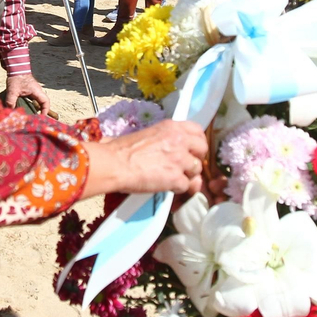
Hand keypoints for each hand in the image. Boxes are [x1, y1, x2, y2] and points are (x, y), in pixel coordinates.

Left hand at [3, 73, 51, 116]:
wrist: (15, 68)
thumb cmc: (16, 77)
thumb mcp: (13, 90)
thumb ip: (11, 100)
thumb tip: (9, 110)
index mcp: (37, 91)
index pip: (45, 102)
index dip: (45, 111)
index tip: (41, 117)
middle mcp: (37, 92)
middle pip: (43, 104)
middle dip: (40, 112)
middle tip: (35, 119)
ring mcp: (34, 91)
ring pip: (38, 102)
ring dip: (35, 109)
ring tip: (30, 116)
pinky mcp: (30, 91)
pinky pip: (33, 100)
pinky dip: (30, 105)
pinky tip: (24, 109)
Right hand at [82, 120, 207, 198]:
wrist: (114, 163)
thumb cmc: (121, 150)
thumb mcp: (145, 134)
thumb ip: (161, 138)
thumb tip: (160, 146)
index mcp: (171, 127)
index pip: (197, 130)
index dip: (196, 141)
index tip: (192, 148)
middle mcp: (180, 140)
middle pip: (202, 149)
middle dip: (196, 158)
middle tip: (185, 165)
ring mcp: (180, 160)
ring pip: (196, 170)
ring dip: (187, 175)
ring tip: (172, 178)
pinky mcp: (176, 178)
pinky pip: (186, 186)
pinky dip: (177, 189)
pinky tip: (165, 187)